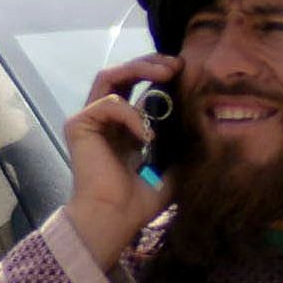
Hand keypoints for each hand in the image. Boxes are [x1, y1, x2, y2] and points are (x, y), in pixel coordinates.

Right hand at [62, 55, 180, 268]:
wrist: (116, 218)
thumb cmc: (140, 200)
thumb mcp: (171, 166)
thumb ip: (179, 141)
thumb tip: (203, 121)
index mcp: (123, 127)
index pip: (136, 87)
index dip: (156, 74)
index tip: (184, 70)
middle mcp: (104, 119)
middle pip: (121, 74)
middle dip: (149, 63)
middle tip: (176, 64)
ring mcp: (89, 120)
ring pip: (109, 77)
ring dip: (139, 70)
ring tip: (167, 74)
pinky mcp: (79, 124)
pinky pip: (109, 104)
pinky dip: (132, 115)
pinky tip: (146, 136)